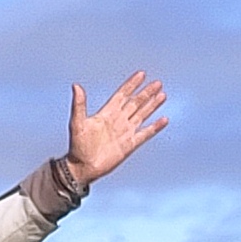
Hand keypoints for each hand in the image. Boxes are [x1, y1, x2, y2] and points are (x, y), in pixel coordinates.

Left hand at [64, 72, 168, 187]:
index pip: (122, 95)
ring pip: (142, 115)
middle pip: (135, 103)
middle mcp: (118, 121)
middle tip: (157, 83)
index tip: (141, 74)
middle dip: (146, 93)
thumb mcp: (77, 123)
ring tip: (162, 95)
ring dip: (152, 105)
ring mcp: (125, 132)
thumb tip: (76, 86)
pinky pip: (145, 133)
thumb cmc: (77, 146)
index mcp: (107, 113)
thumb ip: (79, 105)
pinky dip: (155, 127)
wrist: (82, 167)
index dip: (131, 85)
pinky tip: (164, 119)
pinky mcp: (130, 144)